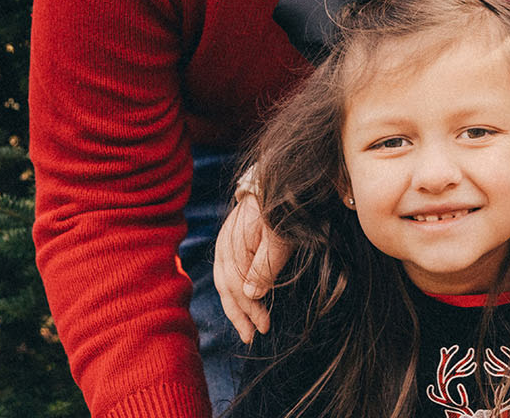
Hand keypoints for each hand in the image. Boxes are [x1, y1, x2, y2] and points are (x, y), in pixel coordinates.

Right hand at [213, 190, 291, 343]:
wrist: (283, 174)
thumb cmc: (285, 205)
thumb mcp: (281, 237)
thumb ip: (265, 266)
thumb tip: (251, 296)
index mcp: (234, 245)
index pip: (236, 287)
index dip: (248, 310)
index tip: (263, 328)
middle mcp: (225, 243)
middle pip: (227, 285)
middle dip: (238, 313)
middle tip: (251, 336)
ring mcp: (227, 238)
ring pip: (224, 278)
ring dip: (235, 304)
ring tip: (245, 325)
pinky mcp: (233, 235)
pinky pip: (226, 267)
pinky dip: (232, 286)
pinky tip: (238, 296)